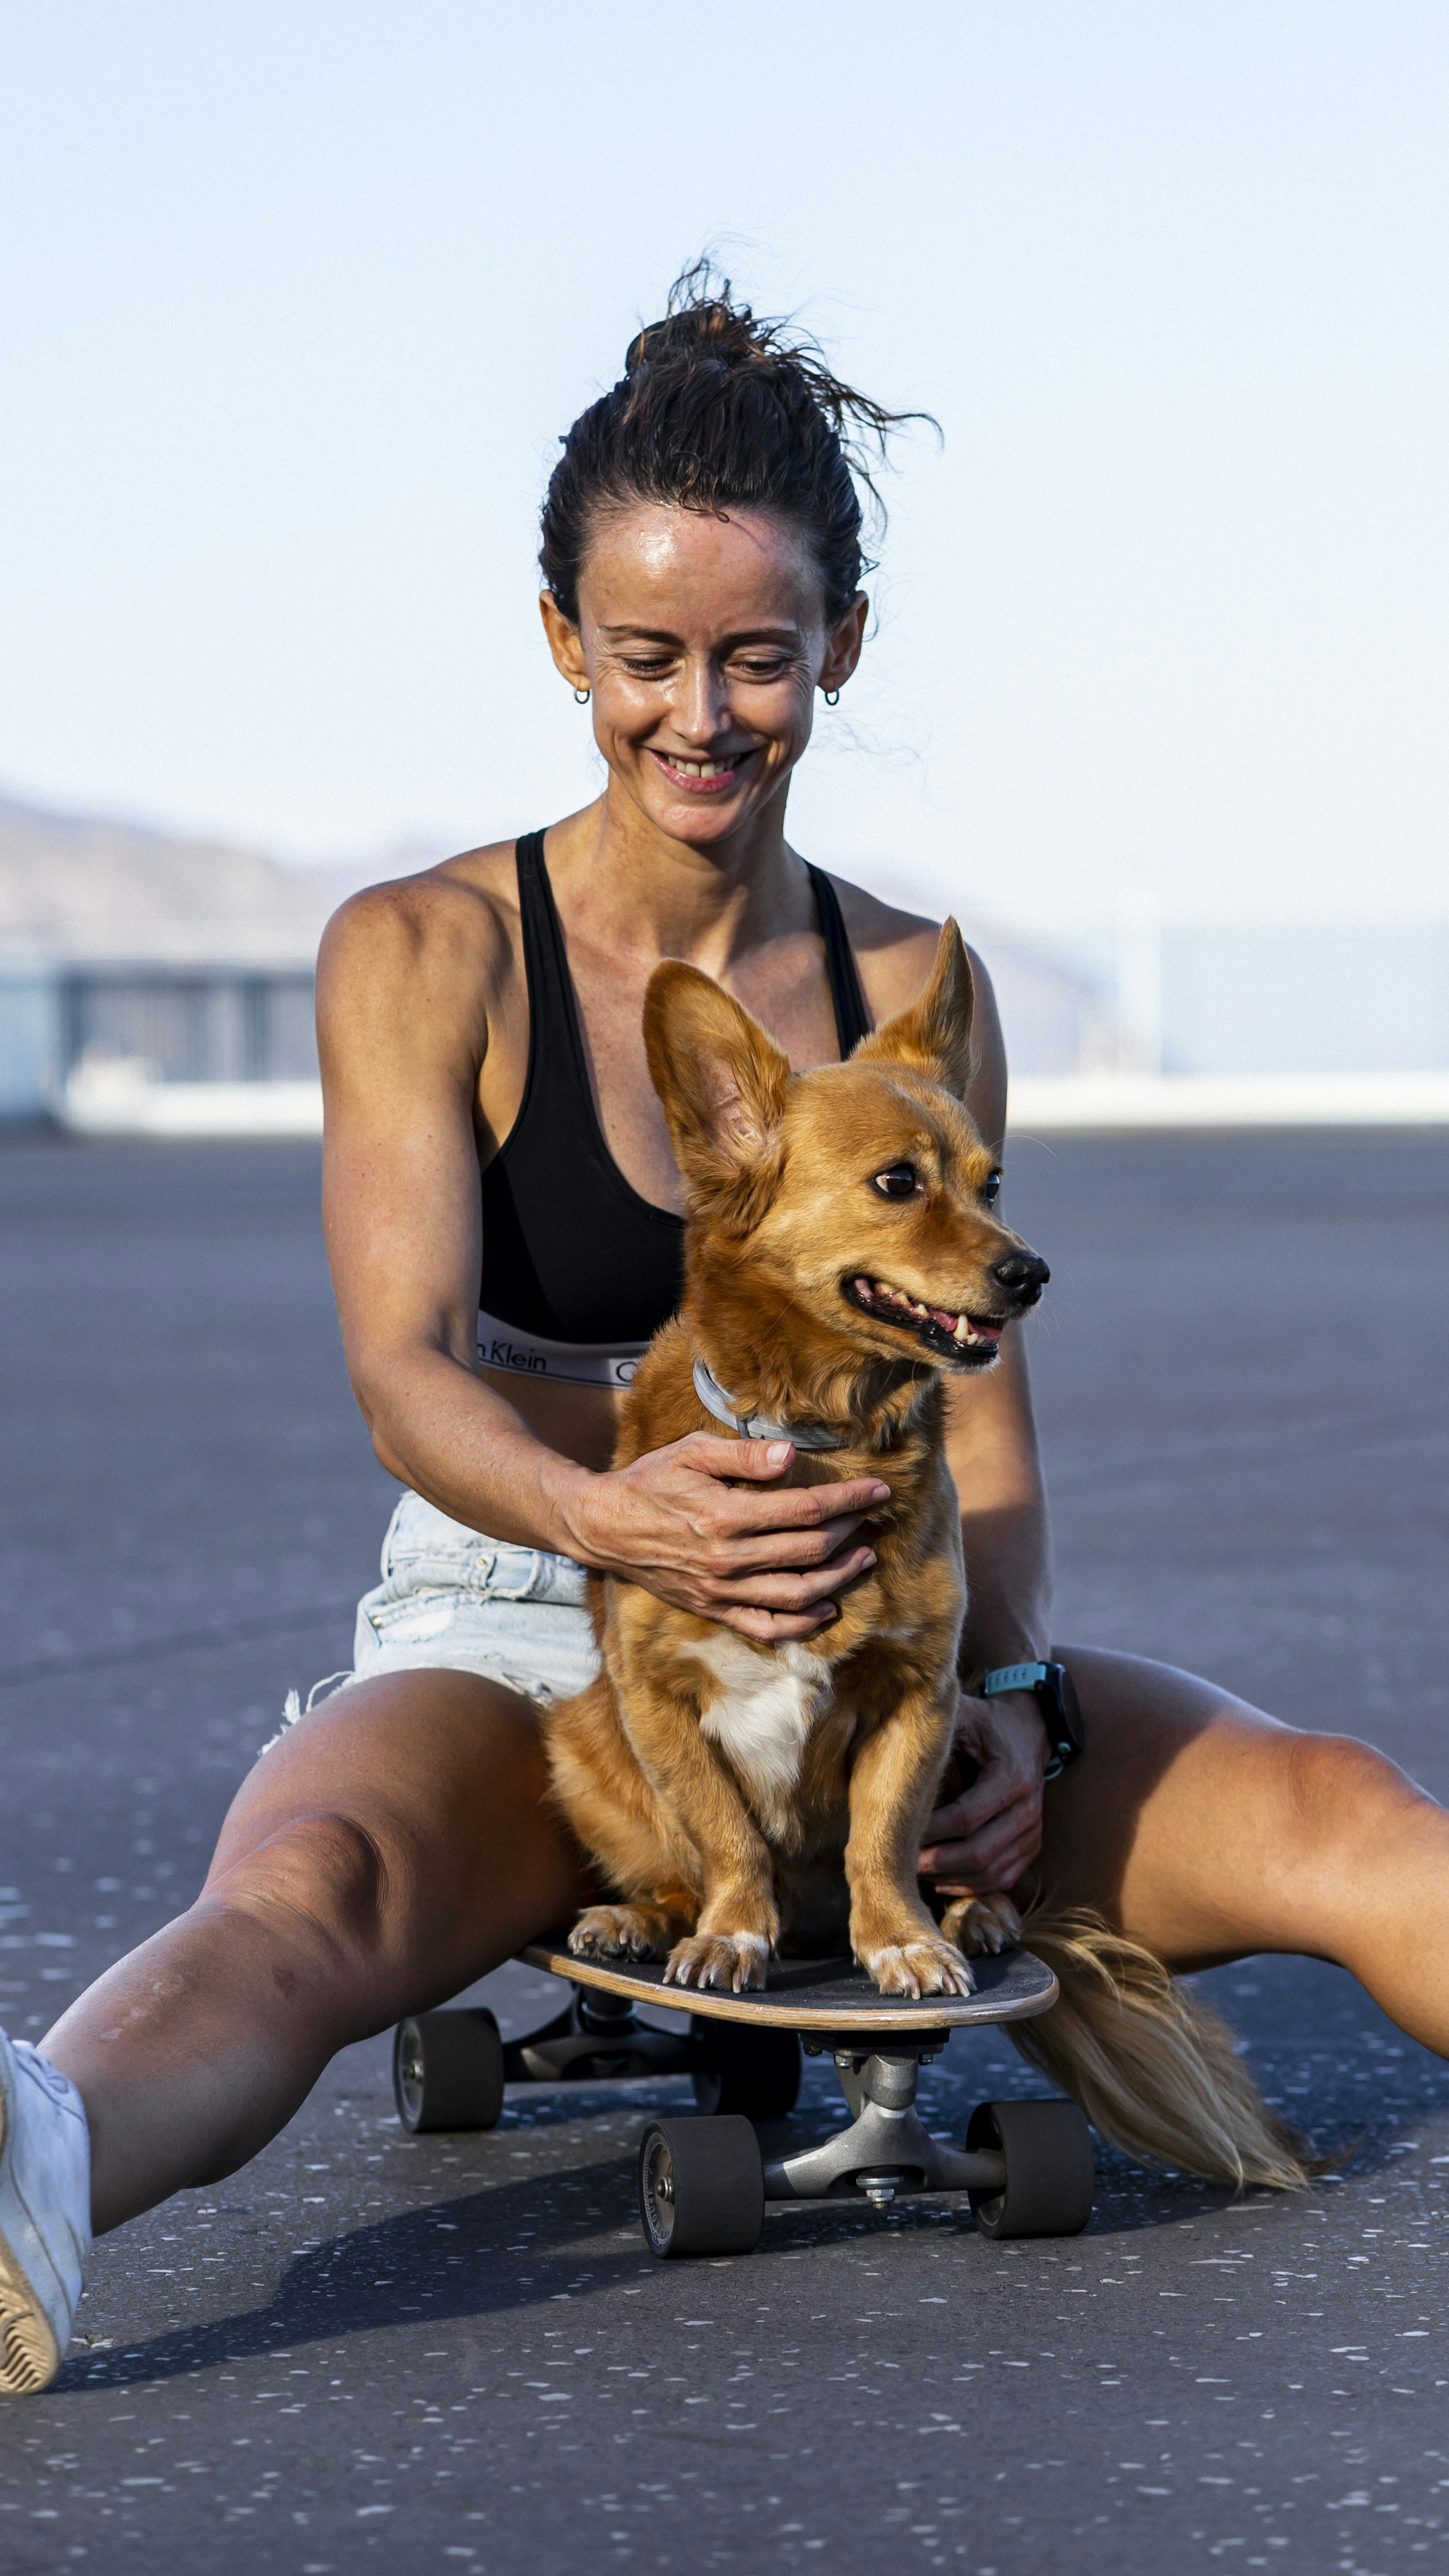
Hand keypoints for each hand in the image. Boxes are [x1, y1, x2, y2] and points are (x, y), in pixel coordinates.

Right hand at [560, 1431, 889, 1641]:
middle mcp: (726, 1559)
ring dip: (838, 1578)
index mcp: (724, 1514)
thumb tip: (791, 1456)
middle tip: (871, 1519)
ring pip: (796, 1593)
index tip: (878, 1490)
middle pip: (808, 1551)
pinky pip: (766, 1627)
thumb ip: (743, 1454)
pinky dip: (801, 1624)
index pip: (805, 1509)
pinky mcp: (714, 1610)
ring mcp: (721, 1591)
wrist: (605, 1527)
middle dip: (849, 1533)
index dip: (848, 1500)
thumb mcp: (691, 1451)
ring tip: (863, 1560)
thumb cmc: (651, 1481)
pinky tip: (827, 1608)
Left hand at [917, 1689, 1048, 1891]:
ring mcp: (1033, 1833)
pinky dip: (969, 1885)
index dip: (930, 1831)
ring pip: (989, 1872)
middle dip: (935, 1862)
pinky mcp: (1030, 1847)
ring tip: (915, 1872)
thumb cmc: (988, 1725)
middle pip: (977, 1853)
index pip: (965, 1818)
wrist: (1029, 1732)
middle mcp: (1028, 1810)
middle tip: (900, 1861)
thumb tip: (891, 1738)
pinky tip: (941, 1881)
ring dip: (949, 1878)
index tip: (897, 1832)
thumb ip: (935, 1728)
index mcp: (1012, 1777)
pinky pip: (1001, 1879)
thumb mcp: (963, 1715)